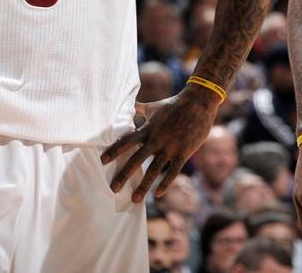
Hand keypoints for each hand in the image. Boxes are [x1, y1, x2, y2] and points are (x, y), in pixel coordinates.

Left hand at [102, 88, 217, 201]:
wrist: (199, 102)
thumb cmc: (175, 104)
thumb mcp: (155, 107)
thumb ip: (139, 109)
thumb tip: (126, 105)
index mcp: (148, 128)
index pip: (127, 140)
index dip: (114, 150)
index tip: (102, 160)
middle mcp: (157, 139)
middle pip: (136, 159)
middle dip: (123, 174)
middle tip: (112, 188)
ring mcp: (171, 147)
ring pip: (154, 170)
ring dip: (143, 185)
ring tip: (135, 199)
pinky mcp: (184, 152)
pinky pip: (173, 171)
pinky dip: (166, 183)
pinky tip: (158, 194)